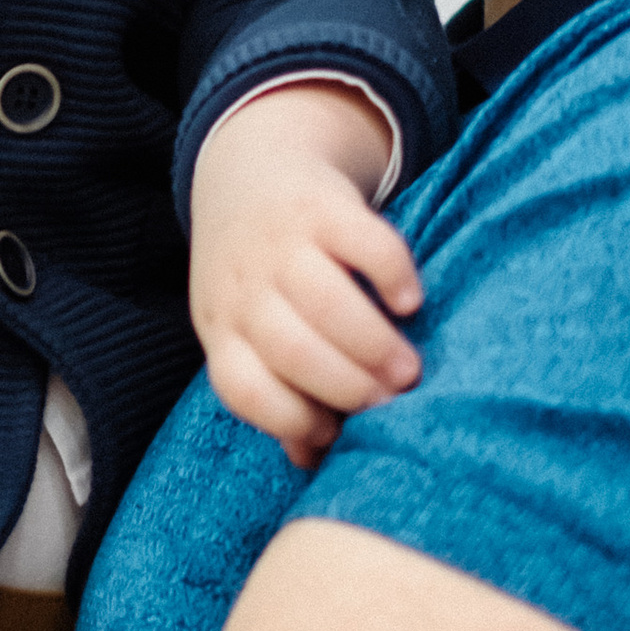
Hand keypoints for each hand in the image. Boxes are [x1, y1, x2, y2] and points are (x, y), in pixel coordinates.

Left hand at [188, 82, 422, 463]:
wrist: (252, 172)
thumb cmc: (259, 278)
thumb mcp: (244, 331)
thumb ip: (275, 391)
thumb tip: (311, 458)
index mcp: (220, 328)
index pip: (243, 388)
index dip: (291, 419)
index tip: (337, 432)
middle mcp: (243, 287)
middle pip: (292, 350)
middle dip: (348, 387)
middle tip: (392, 402)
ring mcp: (280, 242)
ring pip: (327, 303)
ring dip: (374, 344)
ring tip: (408, 370)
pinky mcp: (322, 204)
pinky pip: (362, 242)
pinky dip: (391, 274)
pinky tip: (409, 301)